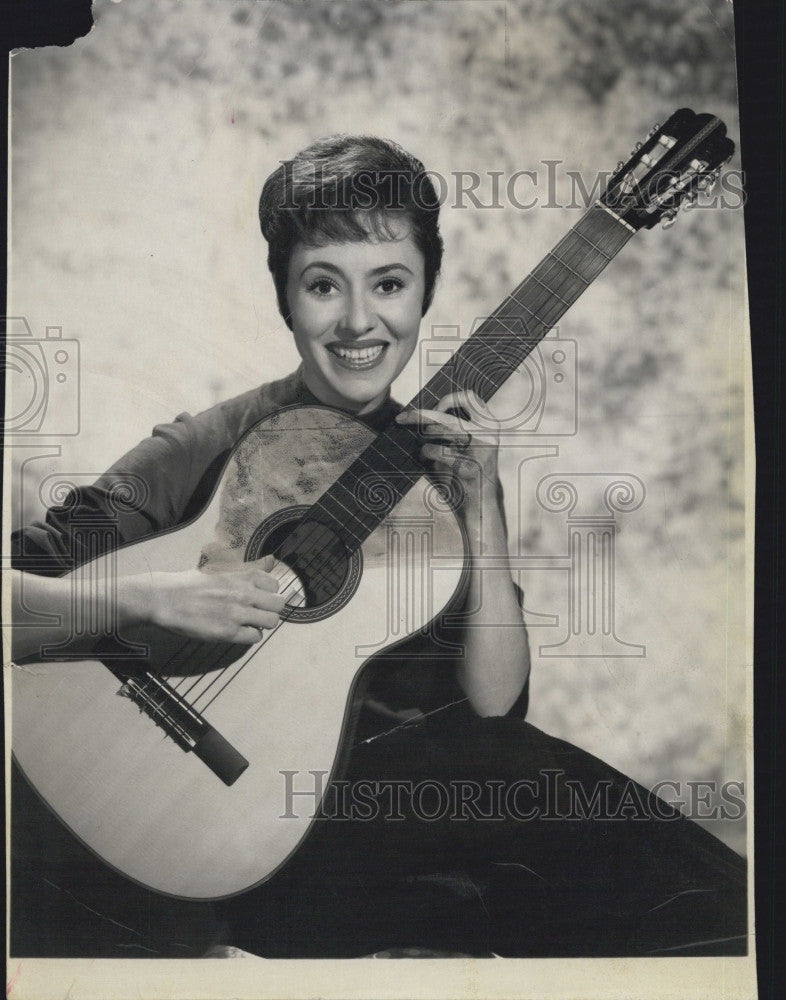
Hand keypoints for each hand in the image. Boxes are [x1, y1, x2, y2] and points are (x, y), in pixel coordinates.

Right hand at [144, 560, 287, 644]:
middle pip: (279, 604)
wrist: (167, 599)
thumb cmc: (192, 583)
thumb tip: (271, 559)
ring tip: (249, 622)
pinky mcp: (228, 632)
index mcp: (243, 575)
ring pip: (271, 621)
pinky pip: (255, 637)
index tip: (258, 597)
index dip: (268, 592)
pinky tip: (238, 631)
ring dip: (262, 623)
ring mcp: (237, 613)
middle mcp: (244, 593)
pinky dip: (250, 635)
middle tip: (257, 612)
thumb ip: (248, 566)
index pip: (275, 585)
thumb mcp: (221, 567)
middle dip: (270, 608)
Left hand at [396, 389, 500, 513]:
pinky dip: (426, 453)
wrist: (481, 507)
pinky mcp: (471, 468)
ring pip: (443, 430)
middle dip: (420, 414)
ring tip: (421, 446)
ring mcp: (482, 451)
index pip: (470, 397)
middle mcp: (489, 434)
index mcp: (490, 425)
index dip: (448, 399)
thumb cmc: (467, 474)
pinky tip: (424, 458)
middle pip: (449, 414)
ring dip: (425, 437)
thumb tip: (425, 411)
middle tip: (402, 418)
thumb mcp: (464, 446)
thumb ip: (453, 428)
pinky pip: (440, 451)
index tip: (432, 409)